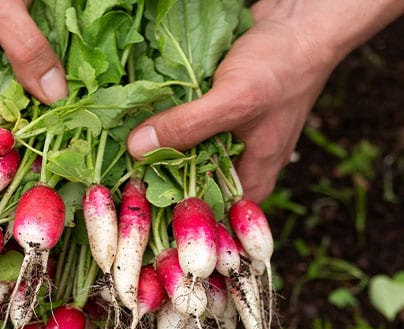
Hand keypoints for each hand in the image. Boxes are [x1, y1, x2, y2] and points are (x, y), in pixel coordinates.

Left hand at [126, 2, 342, 201]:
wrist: (297, 24)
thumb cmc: (280, 67)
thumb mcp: (232, 101)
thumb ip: (187, 127)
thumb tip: (137, 149)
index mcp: (252, 181)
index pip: (207, 214)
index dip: (170, 210)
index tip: (135, 198)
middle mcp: (237, 167)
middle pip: (186, 185)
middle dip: (155, 175)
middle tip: (121, 169)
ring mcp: (225, 143)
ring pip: (180, 155)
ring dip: (155, 147)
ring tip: (123, 145)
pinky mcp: (212, 119)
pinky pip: (182, 130)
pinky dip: (164, 124)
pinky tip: (138, 121)